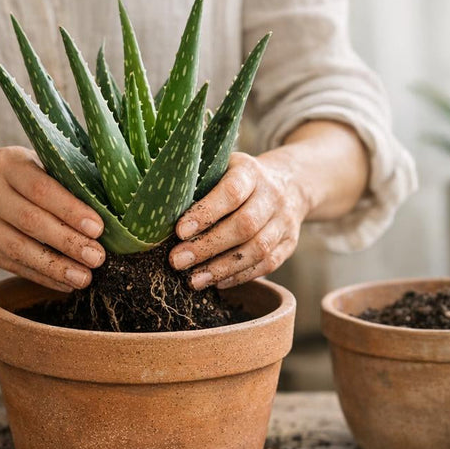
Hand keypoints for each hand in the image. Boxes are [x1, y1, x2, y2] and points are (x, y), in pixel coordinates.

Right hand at [0, 146, 105, 291]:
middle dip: (68, 242)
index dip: (70, 209)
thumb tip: (103, 204)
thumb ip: (51, 177)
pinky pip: (10, 265)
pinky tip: (63, 283)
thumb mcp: (19, 162)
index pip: (41, 188)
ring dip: (55, 267)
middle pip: (31, 221)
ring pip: (19, 249)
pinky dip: (39, 276)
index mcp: (5, 163)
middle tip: (98, 258)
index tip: (98, 228)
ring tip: (84, 278)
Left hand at [169, 152, 307, 289]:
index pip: (231, 191)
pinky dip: (240, 276)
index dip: (206, 212)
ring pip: (257, 249)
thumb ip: (199, 183)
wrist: (291, 183)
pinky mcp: (289, 243)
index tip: (180, 231)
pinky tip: (217, 282)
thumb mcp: (223, 166)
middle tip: (177, 261)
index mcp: (251, 171)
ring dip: (222, 268)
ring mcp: (284, 220)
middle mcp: (272, 195)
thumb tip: (158, 208)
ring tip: (193, 280)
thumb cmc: (239, 178)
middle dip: (208, 246)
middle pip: (244, 225)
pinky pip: (267, 264)